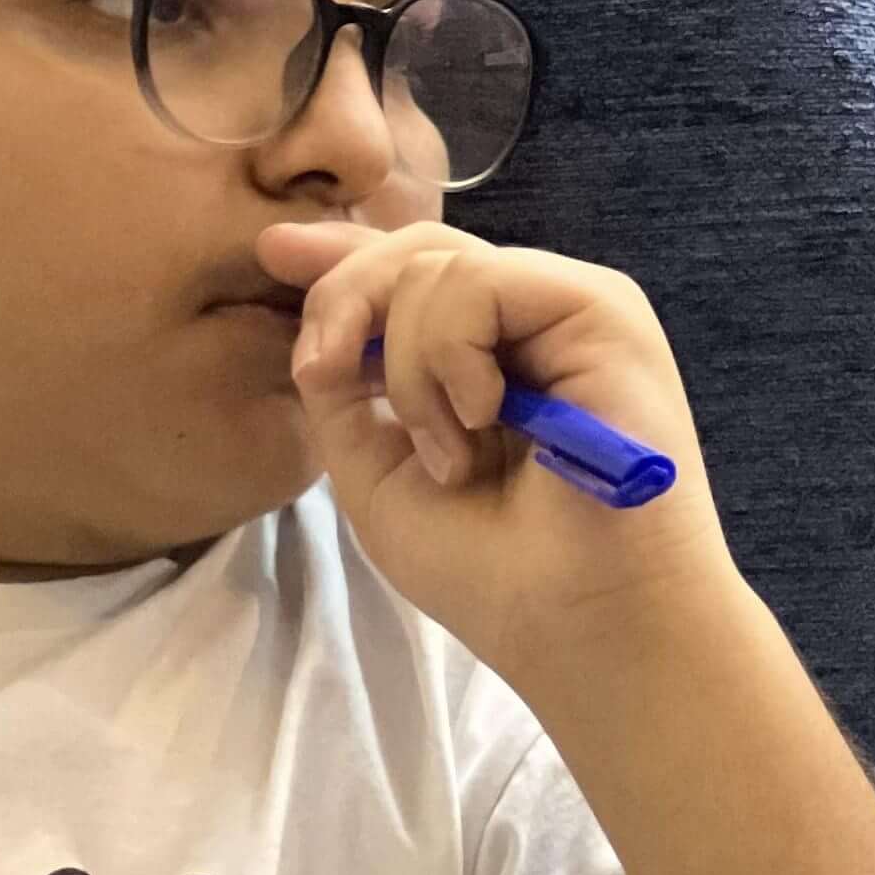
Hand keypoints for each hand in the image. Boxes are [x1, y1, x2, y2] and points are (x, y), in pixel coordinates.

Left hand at [256, 217, 739, 689]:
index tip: (276, 255)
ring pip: (432, 266)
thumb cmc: (493, 573)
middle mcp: (527, 322)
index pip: (409, 276)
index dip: (342, 261)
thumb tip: (316, 327)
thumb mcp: (378, 477)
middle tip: (324, 373)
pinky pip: (474, 283)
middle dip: (344, 298)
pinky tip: (479, 424)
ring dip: (408, 372)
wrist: (584, 624)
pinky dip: (448, 358)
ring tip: (451, 458)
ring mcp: (565, 309)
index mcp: (484, 357)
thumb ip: (343, 395)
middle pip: (415, 250)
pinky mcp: (599, 307)